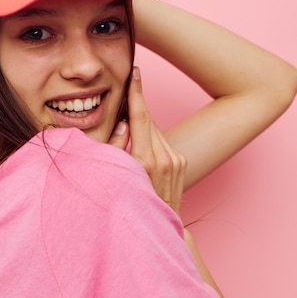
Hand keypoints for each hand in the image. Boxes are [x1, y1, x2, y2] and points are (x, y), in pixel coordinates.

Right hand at [109, 67, 186, 216]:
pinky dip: (151, 139)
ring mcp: (176, 160)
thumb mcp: (116, 176)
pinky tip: (143, 151)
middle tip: (124, 97)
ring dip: (142, 125)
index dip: (137, 93)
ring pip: (155, 129)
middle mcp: (164, 158)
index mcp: (145, 161)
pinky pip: (162, 140)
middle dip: (135, 109)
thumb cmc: (130, 202)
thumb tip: (123, 122)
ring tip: (130, 136)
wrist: (160, 224)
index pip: (140, 117)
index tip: (136, 72)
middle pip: (147, 120)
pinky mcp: (182, 161)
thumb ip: (117, 147)